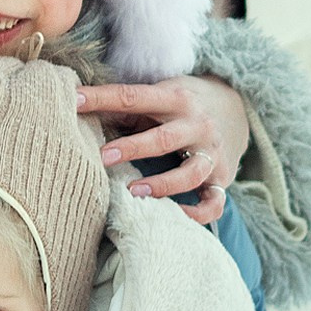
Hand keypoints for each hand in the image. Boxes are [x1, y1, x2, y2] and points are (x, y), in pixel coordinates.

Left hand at [74, 75, 249, 228]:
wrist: (236, 107)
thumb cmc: (182, 104)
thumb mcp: (160, 94)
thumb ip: (126, 106)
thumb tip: (80, 109)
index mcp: (175, 98)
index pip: (135, 97)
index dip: (103, 98)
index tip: (74, 102)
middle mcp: (197, 125)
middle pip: (165, 138)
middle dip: (134, 147)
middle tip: (103, 157)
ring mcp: (211, 153)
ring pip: (191, 173)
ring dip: (163, 185)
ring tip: (134, 191)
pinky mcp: (221, 178)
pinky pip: (213, 203)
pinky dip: (197, 214)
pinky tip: (175, 216)